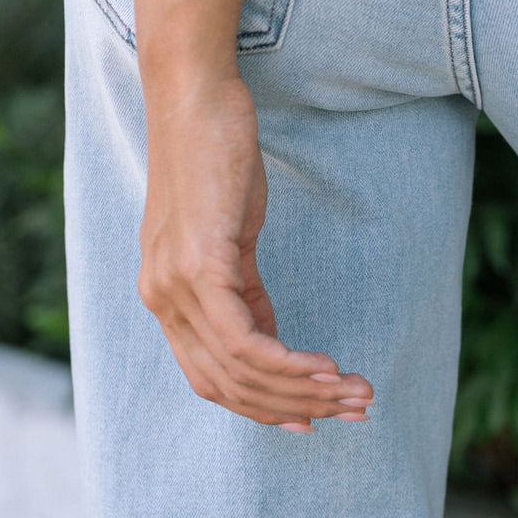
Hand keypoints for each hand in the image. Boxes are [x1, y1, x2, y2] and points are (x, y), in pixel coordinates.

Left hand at [136, 73, 372, 432]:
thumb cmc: (215, 156)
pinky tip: (326, 369)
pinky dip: (289, 364)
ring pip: (241, 371)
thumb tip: (268, 335)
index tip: (314, 419)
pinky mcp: (199, 267)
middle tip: (355, 411)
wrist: (194, 98)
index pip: (212, 379)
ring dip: (305, 391)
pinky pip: (246, 340)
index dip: (265, 407)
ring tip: (356, 394)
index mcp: (165, 298)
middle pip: (228, 386)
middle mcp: (161, 301)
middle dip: (296, 408)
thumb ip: (242, 288)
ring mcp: (175, 287)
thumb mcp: (231, 235)